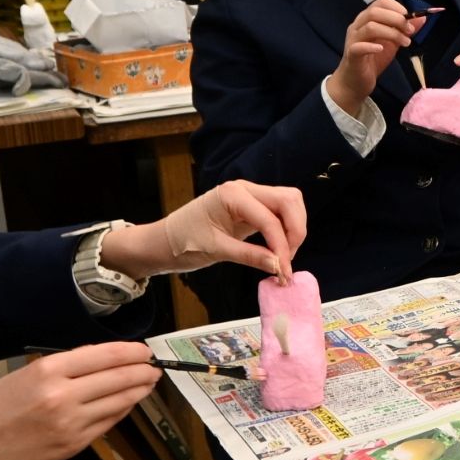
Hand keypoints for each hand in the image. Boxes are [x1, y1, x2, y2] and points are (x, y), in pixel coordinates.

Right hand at [0, 343, 159, 459]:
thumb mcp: (24, 374)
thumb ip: (63, 368)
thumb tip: (101, 363)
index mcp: (47, 371)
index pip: (103, 355)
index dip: (130, 352)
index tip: (143, 349)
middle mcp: (63, 396)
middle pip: (118, 377)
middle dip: (142, 370)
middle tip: (154, 365)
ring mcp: (71, 423)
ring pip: (119, 402)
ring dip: (138, 391)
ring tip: (148, 382)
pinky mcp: (74, 445)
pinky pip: (107, 423)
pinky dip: (121, 411)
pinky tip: (128, 403)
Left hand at [103, 180, 307, 281]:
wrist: (164, 241)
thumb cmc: (182, 242)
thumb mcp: (215, 250)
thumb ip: (250, 256)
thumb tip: (279, 266)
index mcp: (231, 195)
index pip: (269, 218)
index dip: (282, 245)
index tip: (284, 270)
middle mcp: (244, 189)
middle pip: (288, 200)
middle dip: (295, 231)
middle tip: (288, 260)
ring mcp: (249, 196)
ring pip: (289, 203)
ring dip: (294, 228)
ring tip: (285, 255)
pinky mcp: (251, 207)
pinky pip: (279, 212)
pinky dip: (285, 229)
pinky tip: (279, 249)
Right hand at [326, 0, 422, 115]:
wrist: (356, 81)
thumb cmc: (373, 59)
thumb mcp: (393, 42)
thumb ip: (404, 30)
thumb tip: (422, 18)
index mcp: (368, 19)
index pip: (381, 2)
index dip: (397, 7)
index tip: (410, 19)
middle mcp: (358, 25)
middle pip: (375, 12)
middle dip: (396, 19)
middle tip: (410, 31)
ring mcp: (353, 39)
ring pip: (370, 27)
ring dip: (391, 33)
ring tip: (405, 43)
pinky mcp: (352, 55)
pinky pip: (359, 47)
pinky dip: (372, 46)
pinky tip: (382, 49)